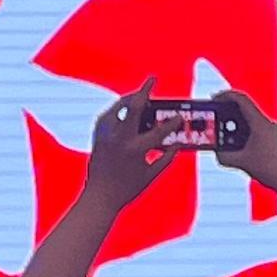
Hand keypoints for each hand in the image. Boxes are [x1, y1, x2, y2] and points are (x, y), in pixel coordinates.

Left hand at [81, 82, 177, 212]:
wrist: (99, 197)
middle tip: (152, 79)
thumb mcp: (151, 175)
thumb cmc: (126, 189)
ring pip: (117, 107)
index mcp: (136, 150)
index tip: (179, 117)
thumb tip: (178, 145)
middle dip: (144, 91)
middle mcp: (120, 139)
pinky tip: (124, 109)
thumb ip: (166, 159)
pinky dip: (117, 109)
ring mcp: (106, 136)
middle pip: (133, 107)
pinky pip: (108, 115)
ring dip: (129, 99)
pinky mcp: (97, 136)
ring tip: (140, 95)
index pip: (158, 130)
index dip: (171, 123)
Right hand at [216, 90, 276, 201]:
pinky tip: (242, 150)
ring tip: (226, 138)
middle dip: (229, 114)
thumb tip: (217, 154)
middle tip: (216, 120)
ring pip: (253, 122)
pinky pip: (260, 132)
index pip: (242, 100)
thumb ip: (225, 157)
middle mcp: (270, 124)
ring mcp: (276, 133)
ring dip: (238, 127)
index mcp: (261, 123)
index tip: (214, 98)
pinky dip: (247, 136)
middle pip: (246, 111)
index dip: (226, 96)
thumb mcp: (242, 163)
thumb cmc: (270, 170)